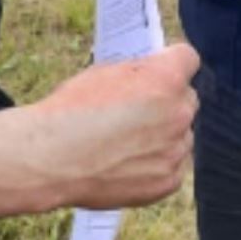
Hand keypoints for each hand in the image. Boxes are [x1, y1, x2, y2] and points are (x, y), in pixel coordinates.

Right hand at [29, 43, 200, 210]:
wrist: (51, 158)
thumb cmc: (71, 111)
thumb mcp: (105, 72)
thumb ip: (138, 73)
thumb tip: (150, 76)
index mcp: (166, 79)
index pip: (189, 59)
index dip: (171, 64)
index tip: (160, 71)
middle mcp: (179, 112)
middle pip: (187, 99)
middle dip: (168, 101)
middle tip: (136, 112)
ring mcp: (175, 149)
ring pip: (181, 135)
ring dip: (164, 136)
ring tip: (125, 143)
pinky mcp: (168, 181)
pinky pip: (173, 167)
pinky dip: (156, 165)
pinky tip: (126, 164)